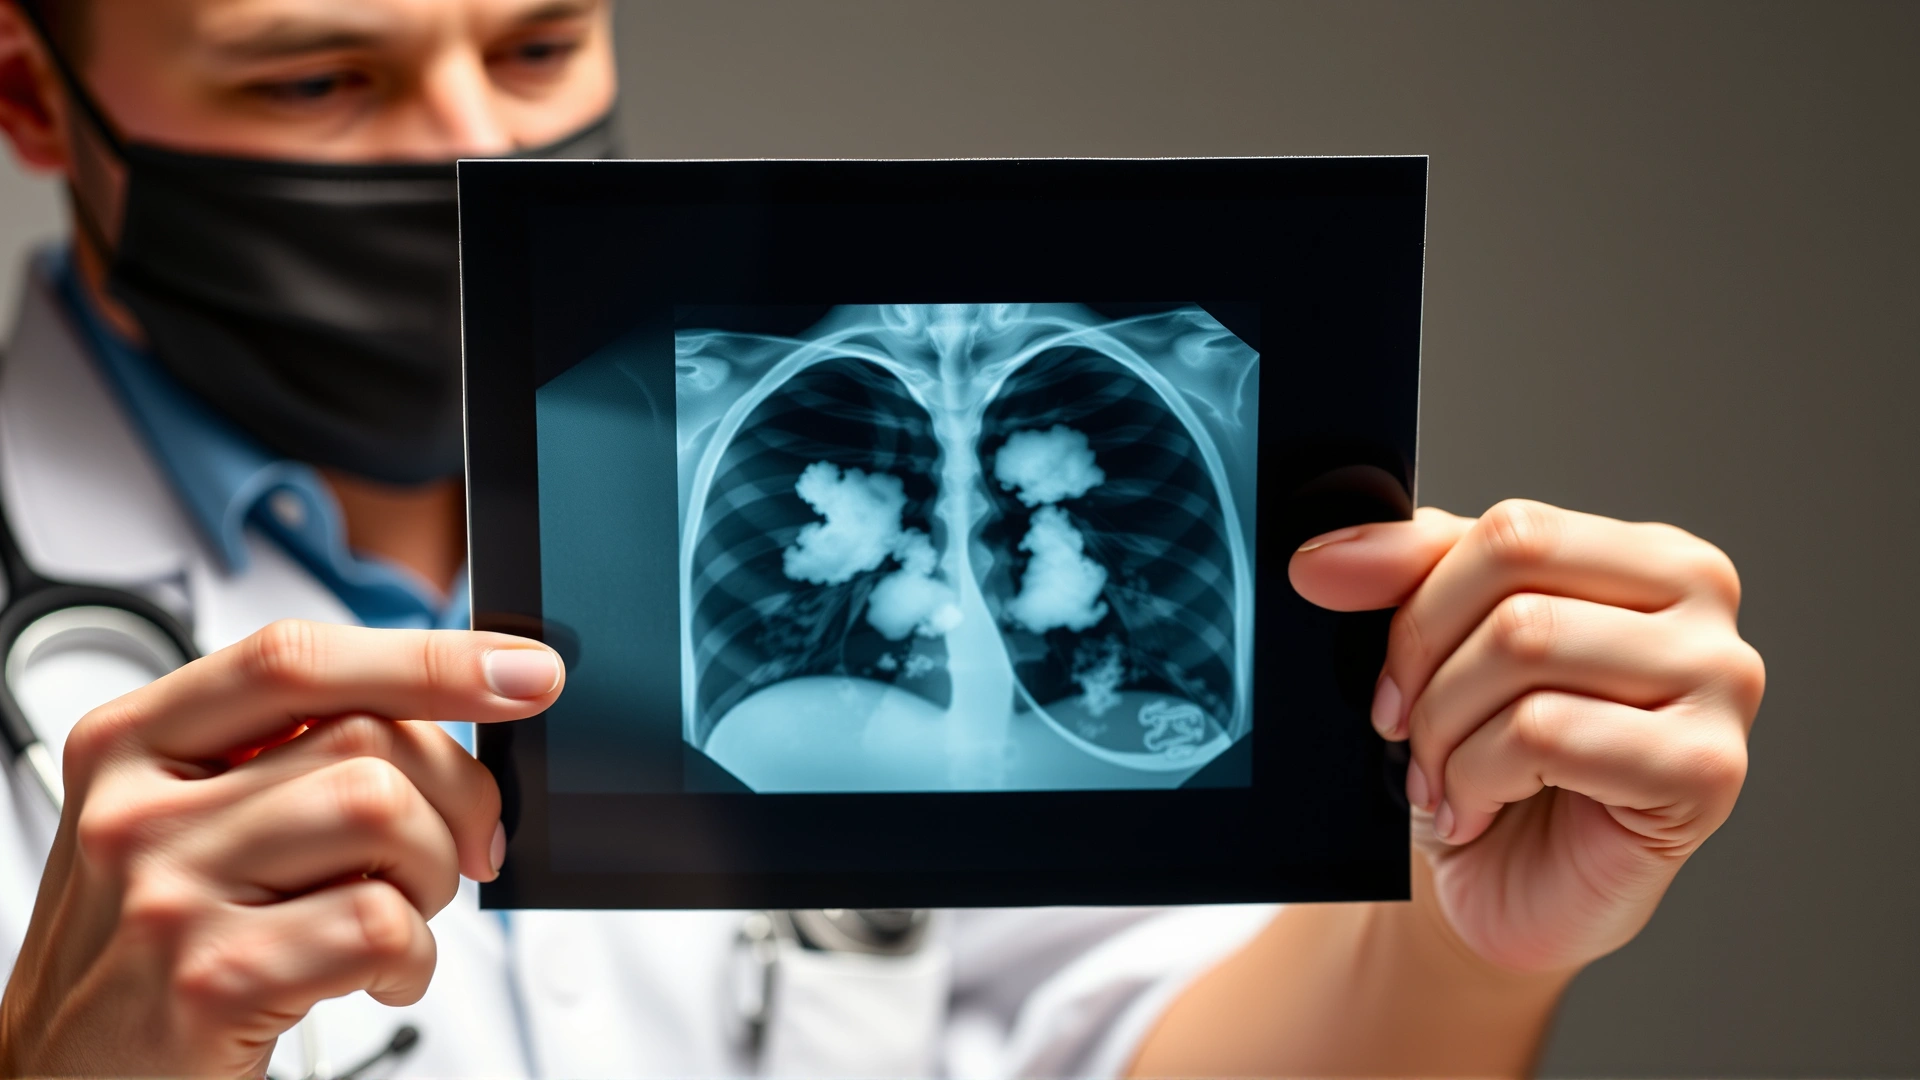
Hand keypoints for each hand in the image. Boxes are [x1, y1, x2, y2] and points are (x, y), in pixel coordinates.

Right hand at [0, 621, 564, 1077]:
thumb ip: (285, 756)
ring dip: (434, 876)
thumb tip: (466, 697)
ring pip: (383, 816)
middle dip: (453, 798)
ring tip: (399, 917)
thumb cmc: (153, 951)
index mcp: (131, 743)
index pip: (296, 659)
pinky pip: (380, 924)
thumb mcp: (185, 828)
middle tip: (456, 853)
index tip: (526, 673)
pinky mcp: (211, 981)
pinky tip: (377, 977)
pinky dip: (415, 958)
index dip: (428, 656)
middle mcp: (137, 809)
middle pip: (366, 741)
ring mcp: (168, 894)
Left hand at [1291, 500, 1763, 973]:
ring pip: (1525, 649)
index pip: (1513, 530)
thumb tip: (1325, 554)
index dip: (1412, 595)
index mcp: (1652, 556)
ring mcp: (1722, 686)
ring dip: (1445, 731)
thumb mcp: (1439, 645)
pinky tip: (1480, 810)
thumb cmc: (1487, 760)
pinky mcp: (1706, 770)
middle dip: (1426, 668)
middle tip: (1402, 732)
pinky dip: (1478, 776)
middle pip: (1515, 589)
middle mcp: (1705, 607)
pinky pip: (1545, 733)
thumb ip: (1402, 573)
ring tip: (1443, 778)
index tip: (1371, 661)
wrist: (1506, 888)